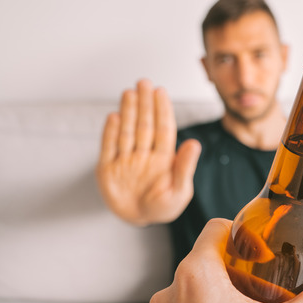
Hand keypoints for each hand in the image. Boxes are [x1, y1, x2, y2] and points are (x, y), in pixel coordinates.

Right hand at [97, 79, 201, 224]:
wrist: (138, 219)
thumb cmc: (162, 207)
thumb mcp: (179, 191)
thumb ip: (184, 167)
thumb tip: (195, 143)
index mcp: (163, 158)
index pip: (163, 129)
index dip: (162, 110)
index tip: (160, 92)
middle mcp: (144, 154)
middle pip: (144, 125)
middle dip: (144, 104)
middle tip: (144, 82)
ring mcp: (125, 159)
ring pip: (127, 131)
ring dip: (129, 112)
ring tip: (129, 93)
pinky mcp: (108, 168)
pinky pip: (109, 147)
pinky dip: (110, 133)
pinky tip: (114, 117)